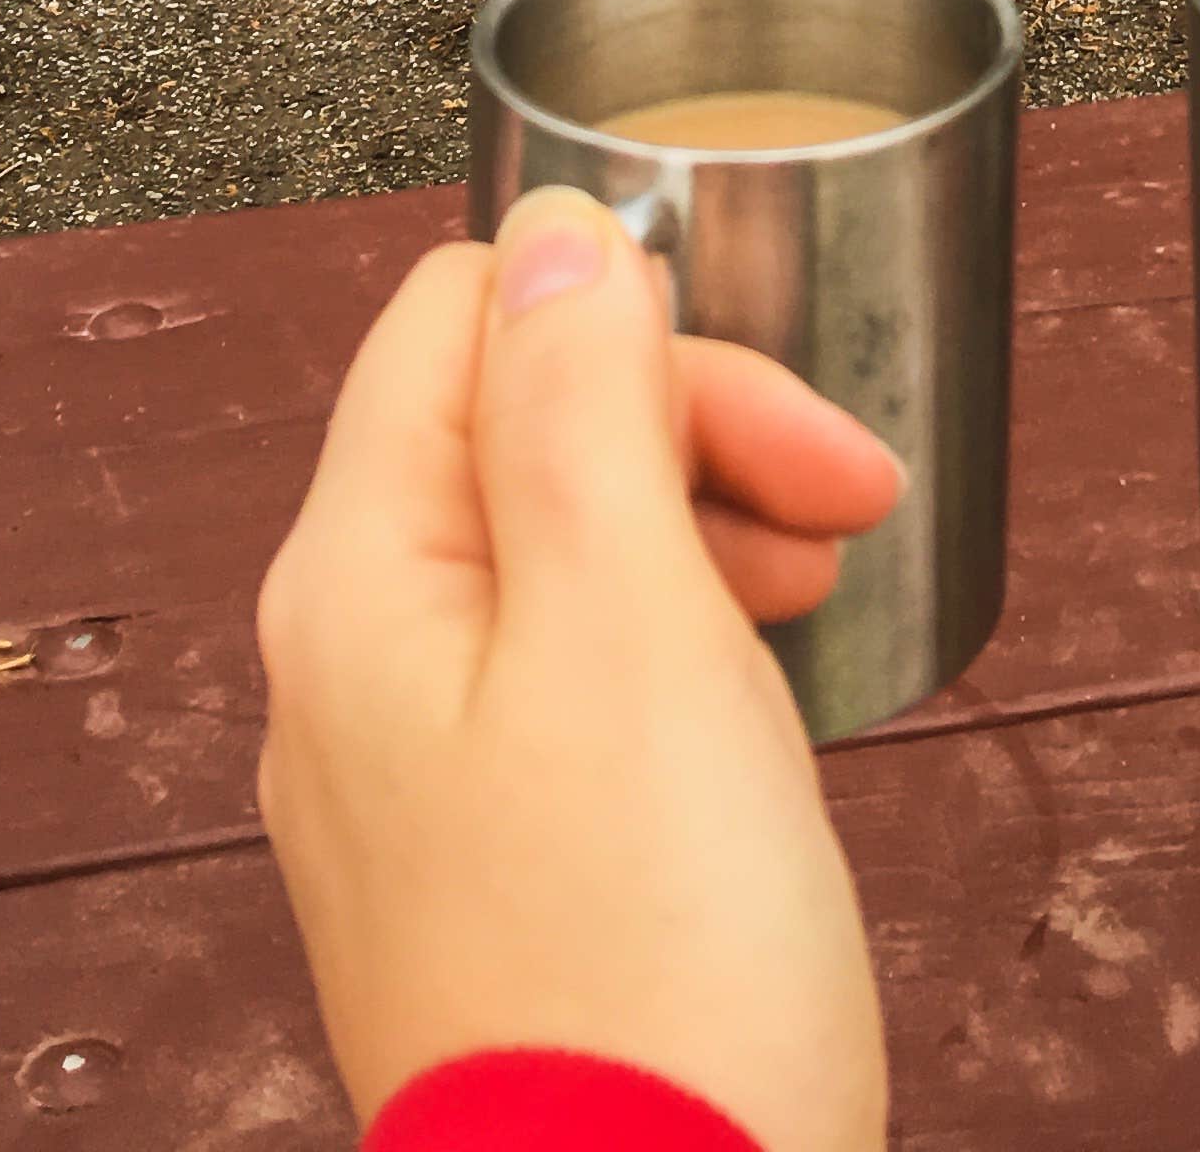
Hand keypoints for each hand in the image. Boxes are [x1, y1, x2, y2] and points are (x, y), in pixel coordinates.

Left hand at [258, 186, 902, 1148]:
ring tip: (820, 590)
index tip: (786, 407)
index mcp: (357, 584)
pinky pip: (573, 684)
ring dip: (705, 531)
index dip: (641, 328)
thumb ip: (581, 404)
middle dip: (698, 428)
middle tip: (847, 496)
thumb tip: (549, 230)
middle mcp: (353, 669)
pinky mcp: (486, 871)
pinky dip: (681, 652)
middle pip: (520, 431)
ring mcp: (411, 782)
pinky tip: (759, 704)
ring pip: (557, 554)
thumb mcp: (631, 623)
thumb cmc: (651, 968)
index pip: (464, 316)